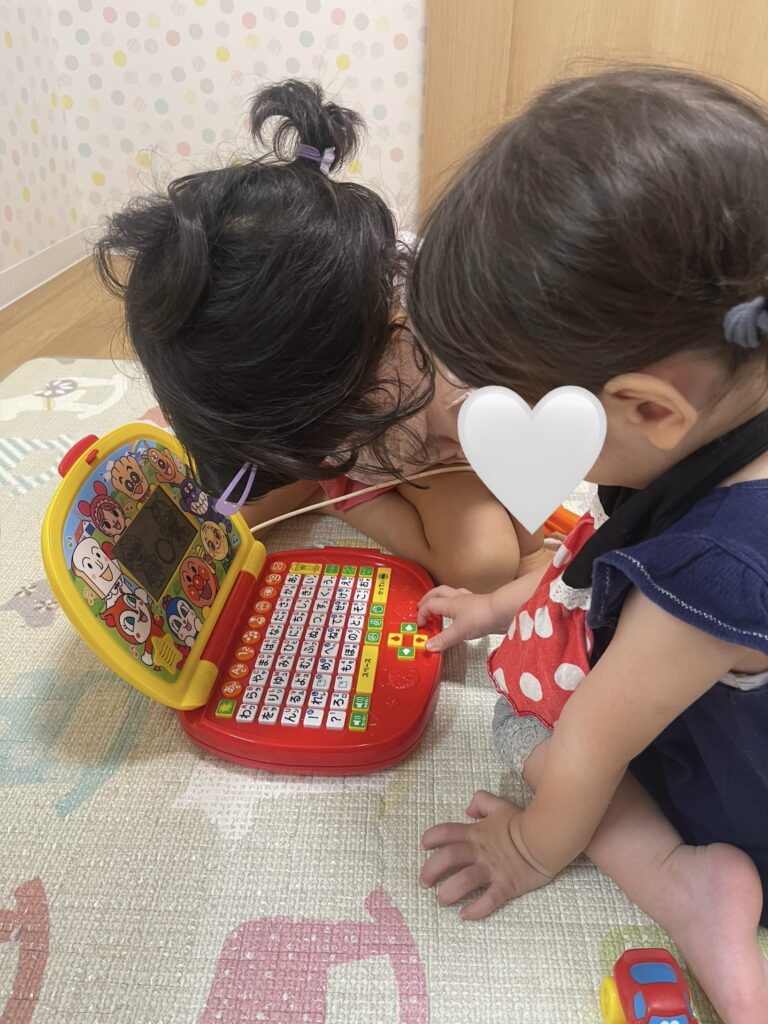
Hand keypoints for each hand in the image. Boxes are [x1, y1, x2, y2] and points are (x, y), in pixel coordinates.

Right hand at [416, 586, 494, 651]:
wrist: (503, 611)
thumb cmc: (480, 618)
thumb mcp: (458, 632)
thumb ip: (443, 640)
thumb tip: (428, 646)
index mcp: (449, 603)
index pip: (429, 605)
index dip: (422, 614)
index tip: (420, 625)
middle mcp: (457, 598)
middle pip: (438, 592)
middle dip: (427, 598)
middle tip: (421, 606)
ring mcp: (469, 600)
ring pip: (451, 593)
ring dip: (442, 598)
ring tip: (439, 606)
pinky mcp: (479, 604)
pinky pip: (463, 600)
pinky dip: (457, 603)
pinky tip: (459, 611)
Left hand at [419, 791, 553, 919]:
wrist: (547, 837)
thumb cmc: (522, 821)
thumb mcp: (500, 804)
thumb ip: (481, 802)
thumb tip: (467, 810)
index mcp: (476, 833)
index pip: (446, 832)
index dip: (431, 837)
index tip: (423, 845)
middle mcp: (480, 852)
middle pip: (448, 858)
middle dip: (431, 870)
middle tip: (423, 881)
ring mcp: (492, 869)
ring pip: (465, 881)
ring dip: (449, 892)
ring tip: (441, 900)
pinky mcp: (506, 886)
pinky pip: (489, 900)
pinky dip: (476, 910)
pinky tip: (464, 916)